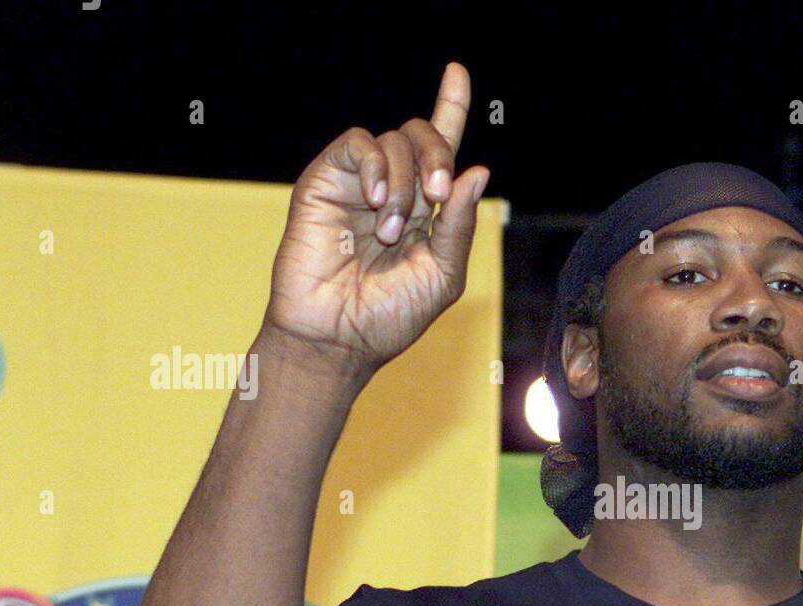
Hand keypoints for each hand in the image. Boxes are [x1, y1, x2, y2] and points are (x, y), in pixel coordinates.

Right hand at [261, 61, 488, 382]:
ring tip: (390, 231)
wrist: (338, 336)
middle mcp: (393, 189)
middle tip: (437, 198)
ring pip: (394, 141)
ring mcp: (359, 184)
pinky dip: (376, 168)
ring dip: (405, 184)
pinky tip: (377, 204)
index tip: (457, 72)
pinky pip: (358, 144)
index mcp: (424, 209)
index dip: (450, 106)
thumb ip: (459, 226)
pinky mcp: (326, 180)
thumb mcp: (442, 275)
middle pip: (424, 137)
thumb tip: (477, 170)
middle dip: (439, 157)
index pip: (440, 147)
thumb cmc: (390, 316)